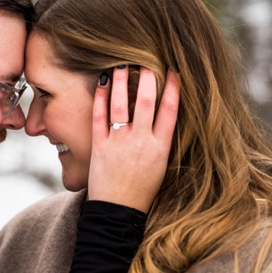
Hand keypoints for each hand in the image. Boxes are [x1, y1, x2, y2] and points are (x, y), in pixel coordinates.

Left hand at [87, 66, 179, 212]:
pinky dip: (100, 98)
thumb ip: (161, 139)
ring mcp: (119, 143)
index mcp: (161, 147)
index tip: (172, 71)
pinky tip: (101, 83)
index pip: (171, 110)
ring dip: (120, 81)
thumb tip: (163, 114)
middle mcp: (141, 142)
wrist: (118, 212)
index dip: (172, 88)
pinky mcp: (99, 146)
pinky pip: (99, 116)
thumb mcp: (161, 165)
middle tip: (145, 61)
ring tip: (120, 65)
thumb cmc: (142, 189)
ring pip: (120, 104)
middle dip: (146, 77)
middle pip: (146, 102)